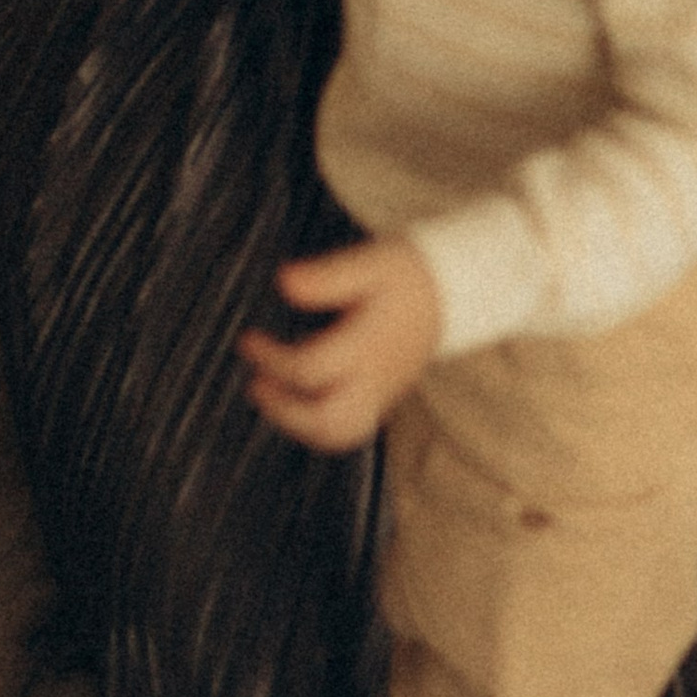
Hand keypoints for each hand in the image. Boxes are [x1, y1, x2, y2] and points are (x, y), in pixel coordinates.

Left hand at [238, 238, 441, 455]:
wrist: (448, 293)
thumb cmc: (404, 276)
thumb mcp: (368, 264)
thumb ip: (327, 277)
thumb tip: (283, 282)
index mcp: (368, 345)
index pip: (311, 369)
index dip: (272, 358)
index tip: (248, 340)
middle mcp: (374, 377)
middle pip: (329, 422)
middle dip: (284, 411)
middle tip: (255, 384)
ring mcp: (379, 392)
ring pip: (339, 433)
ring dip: (297, 423)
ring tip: (269, 395)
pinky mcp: (380, 397)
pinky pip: (347, 428)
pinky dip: (315, 423)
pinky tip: (293, 399)